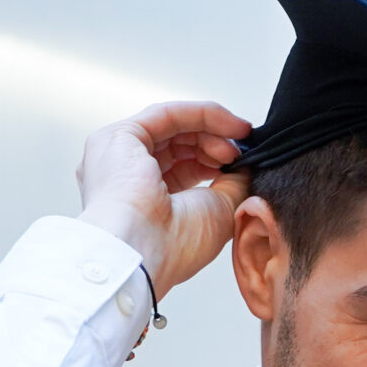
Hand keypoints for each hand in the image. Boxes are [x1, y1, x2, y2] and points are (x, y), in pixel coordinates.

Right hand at [74, 100, 254, 298]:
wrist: (144, 252)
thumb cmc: (173, 246)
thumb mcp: (220, 211)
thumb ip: (232, 182)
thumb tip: (244, 164)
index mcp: (145, 202)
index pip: (183, 167)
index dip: (215, 159)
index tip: (245, 160)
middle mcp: (128, 176)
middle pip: (178, 144)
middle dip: (215, 142)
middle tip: (243, 150)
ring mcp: (121, 155)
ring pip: (174, 126)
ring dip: (212, 128)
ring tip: (238, 140)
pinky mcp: (120, 136)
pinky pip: (168, 114)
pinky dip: (201, 114)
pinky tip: (228, 123)